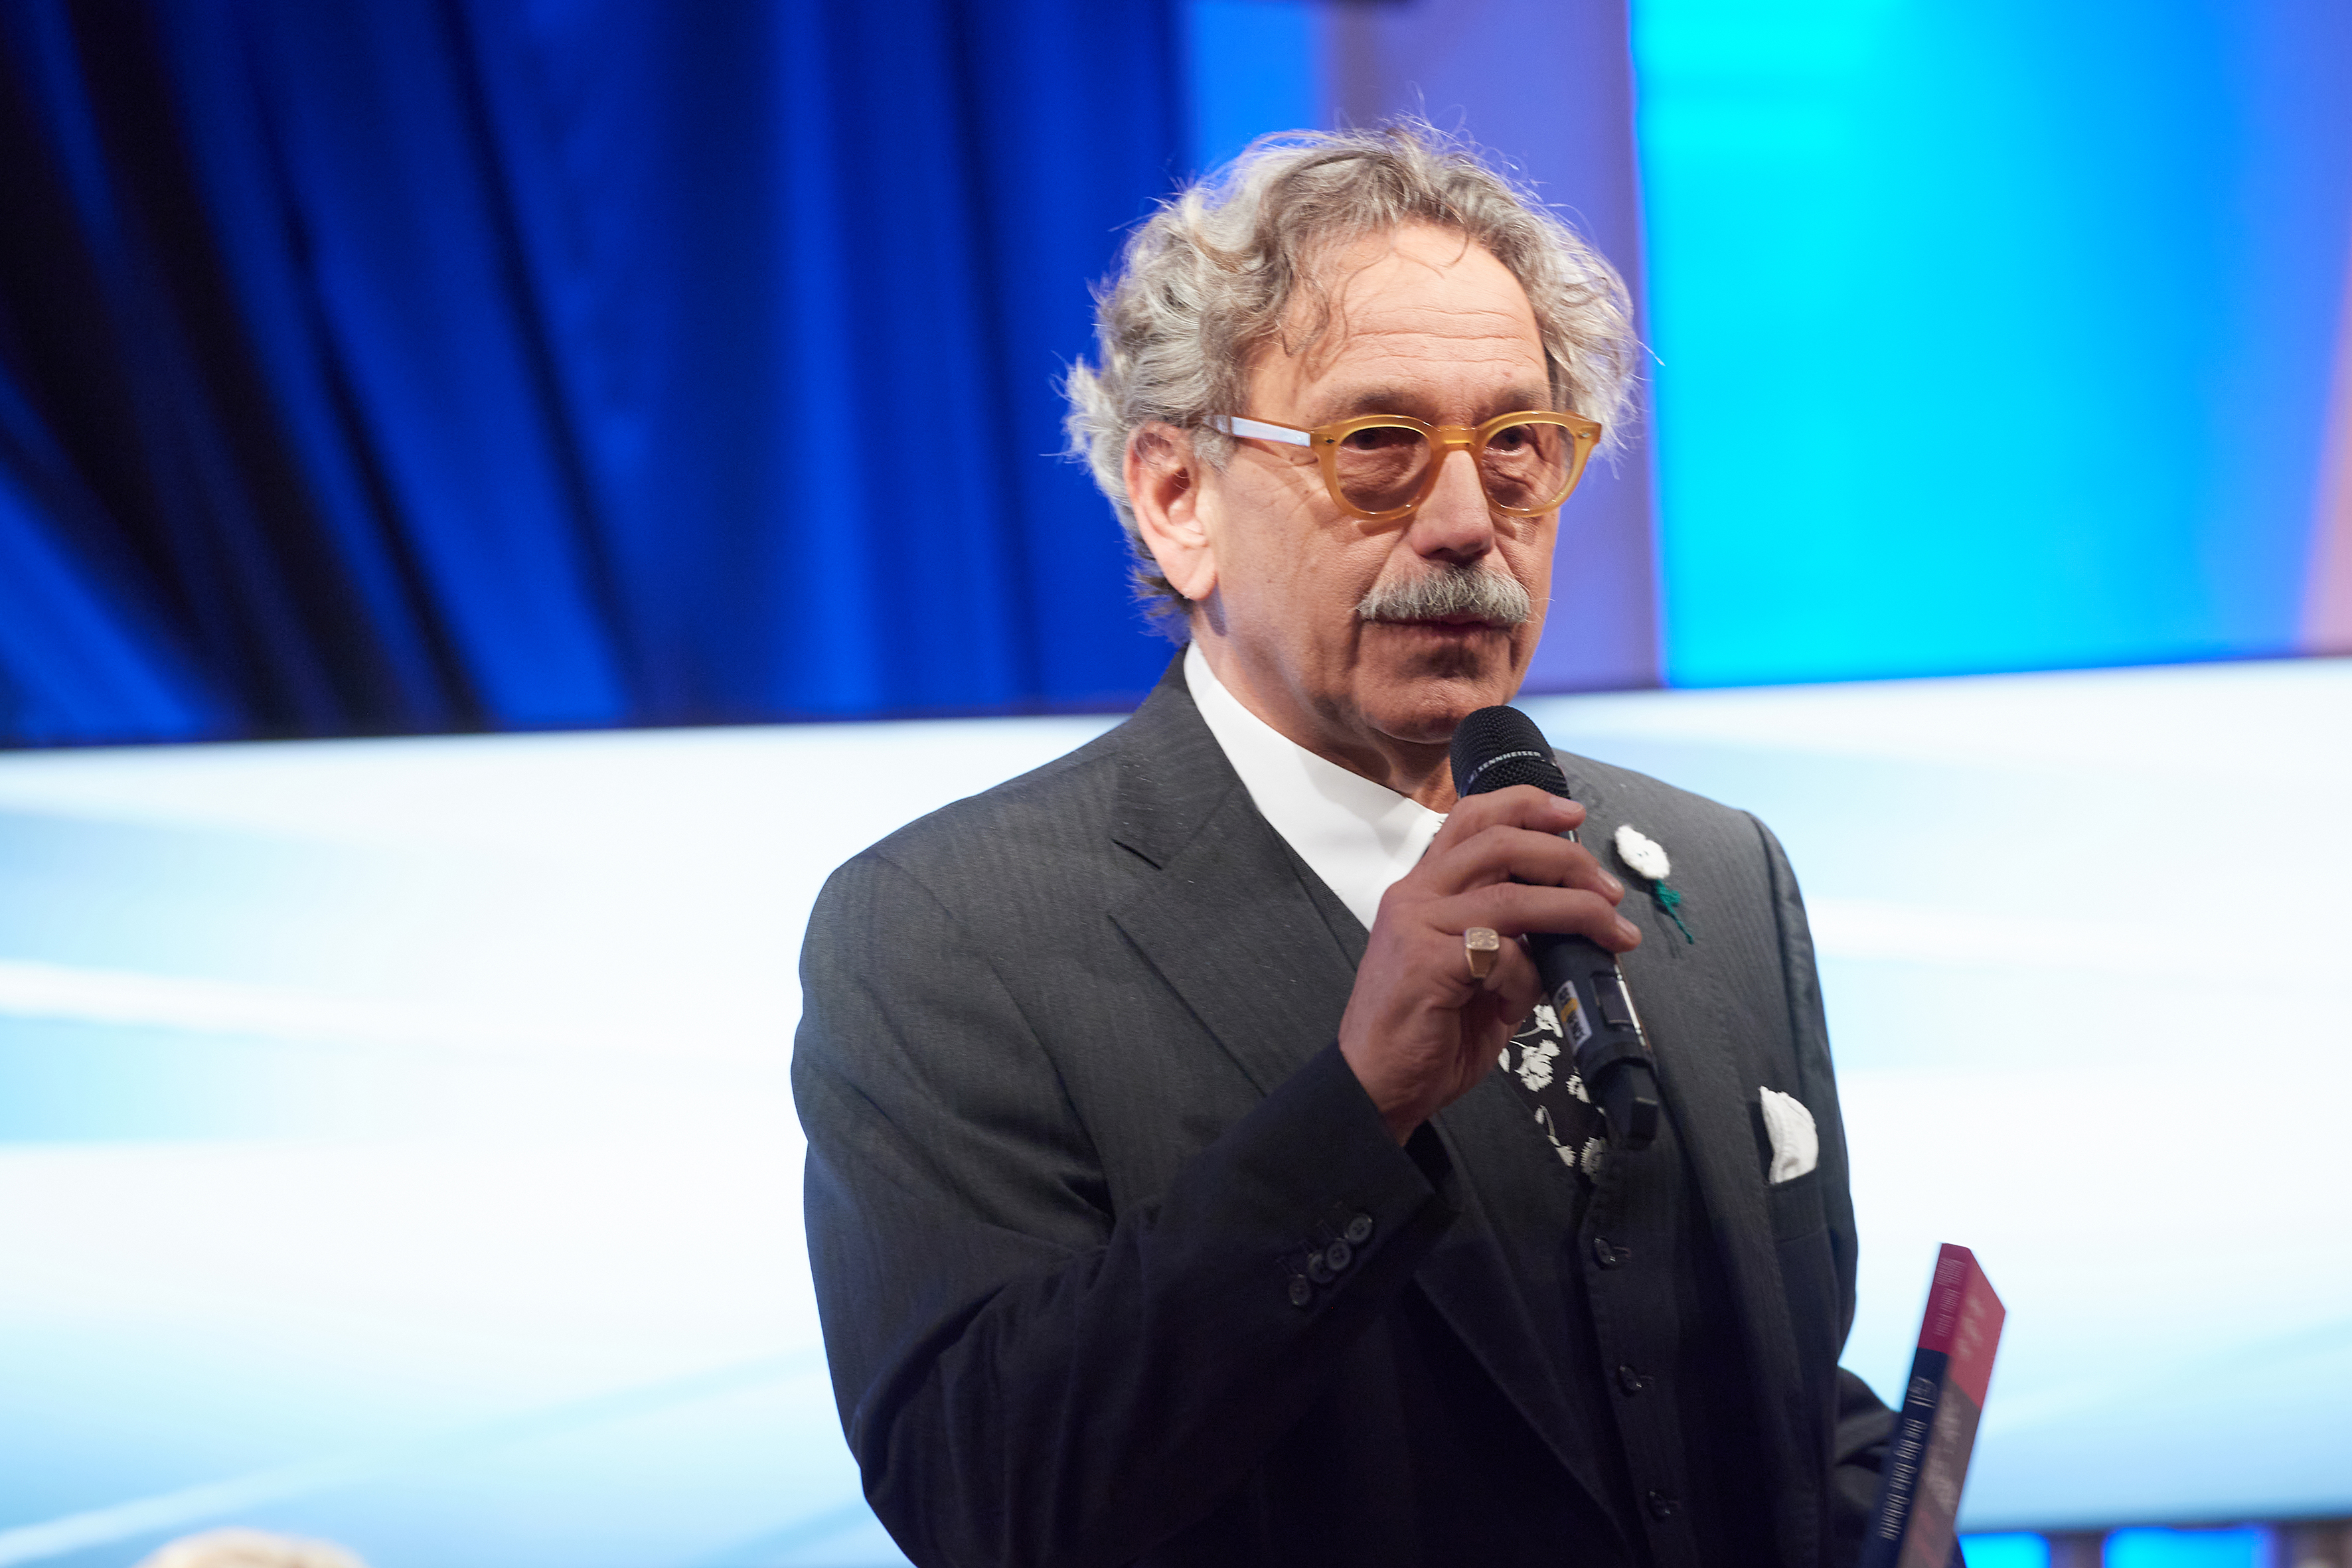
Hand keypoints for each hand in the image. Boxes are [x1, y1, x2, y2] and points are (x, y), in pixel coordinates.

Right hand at [1338, 785, 1639, 1142]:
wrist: (1376, 1085)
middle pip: (1499, 841)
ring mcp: (1417, 926)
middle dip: (1566, 857)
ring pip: (1512, 894)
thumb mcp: (1473, 971)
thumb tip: (1572, 926)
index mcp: (1424, 890)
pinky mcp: (1427, 963)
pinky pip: (1503, 954)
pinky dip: (1528, 979)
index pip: (1472, 820)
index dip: (1525, 805)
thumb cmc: (1425, 1032)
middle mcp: (1416, 897)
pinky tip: (1519, 1006)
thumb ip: (1511, 939)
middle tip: (1608, 889)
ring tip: (1611, 932)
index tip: (1571, 814)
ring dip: (1575, 910)